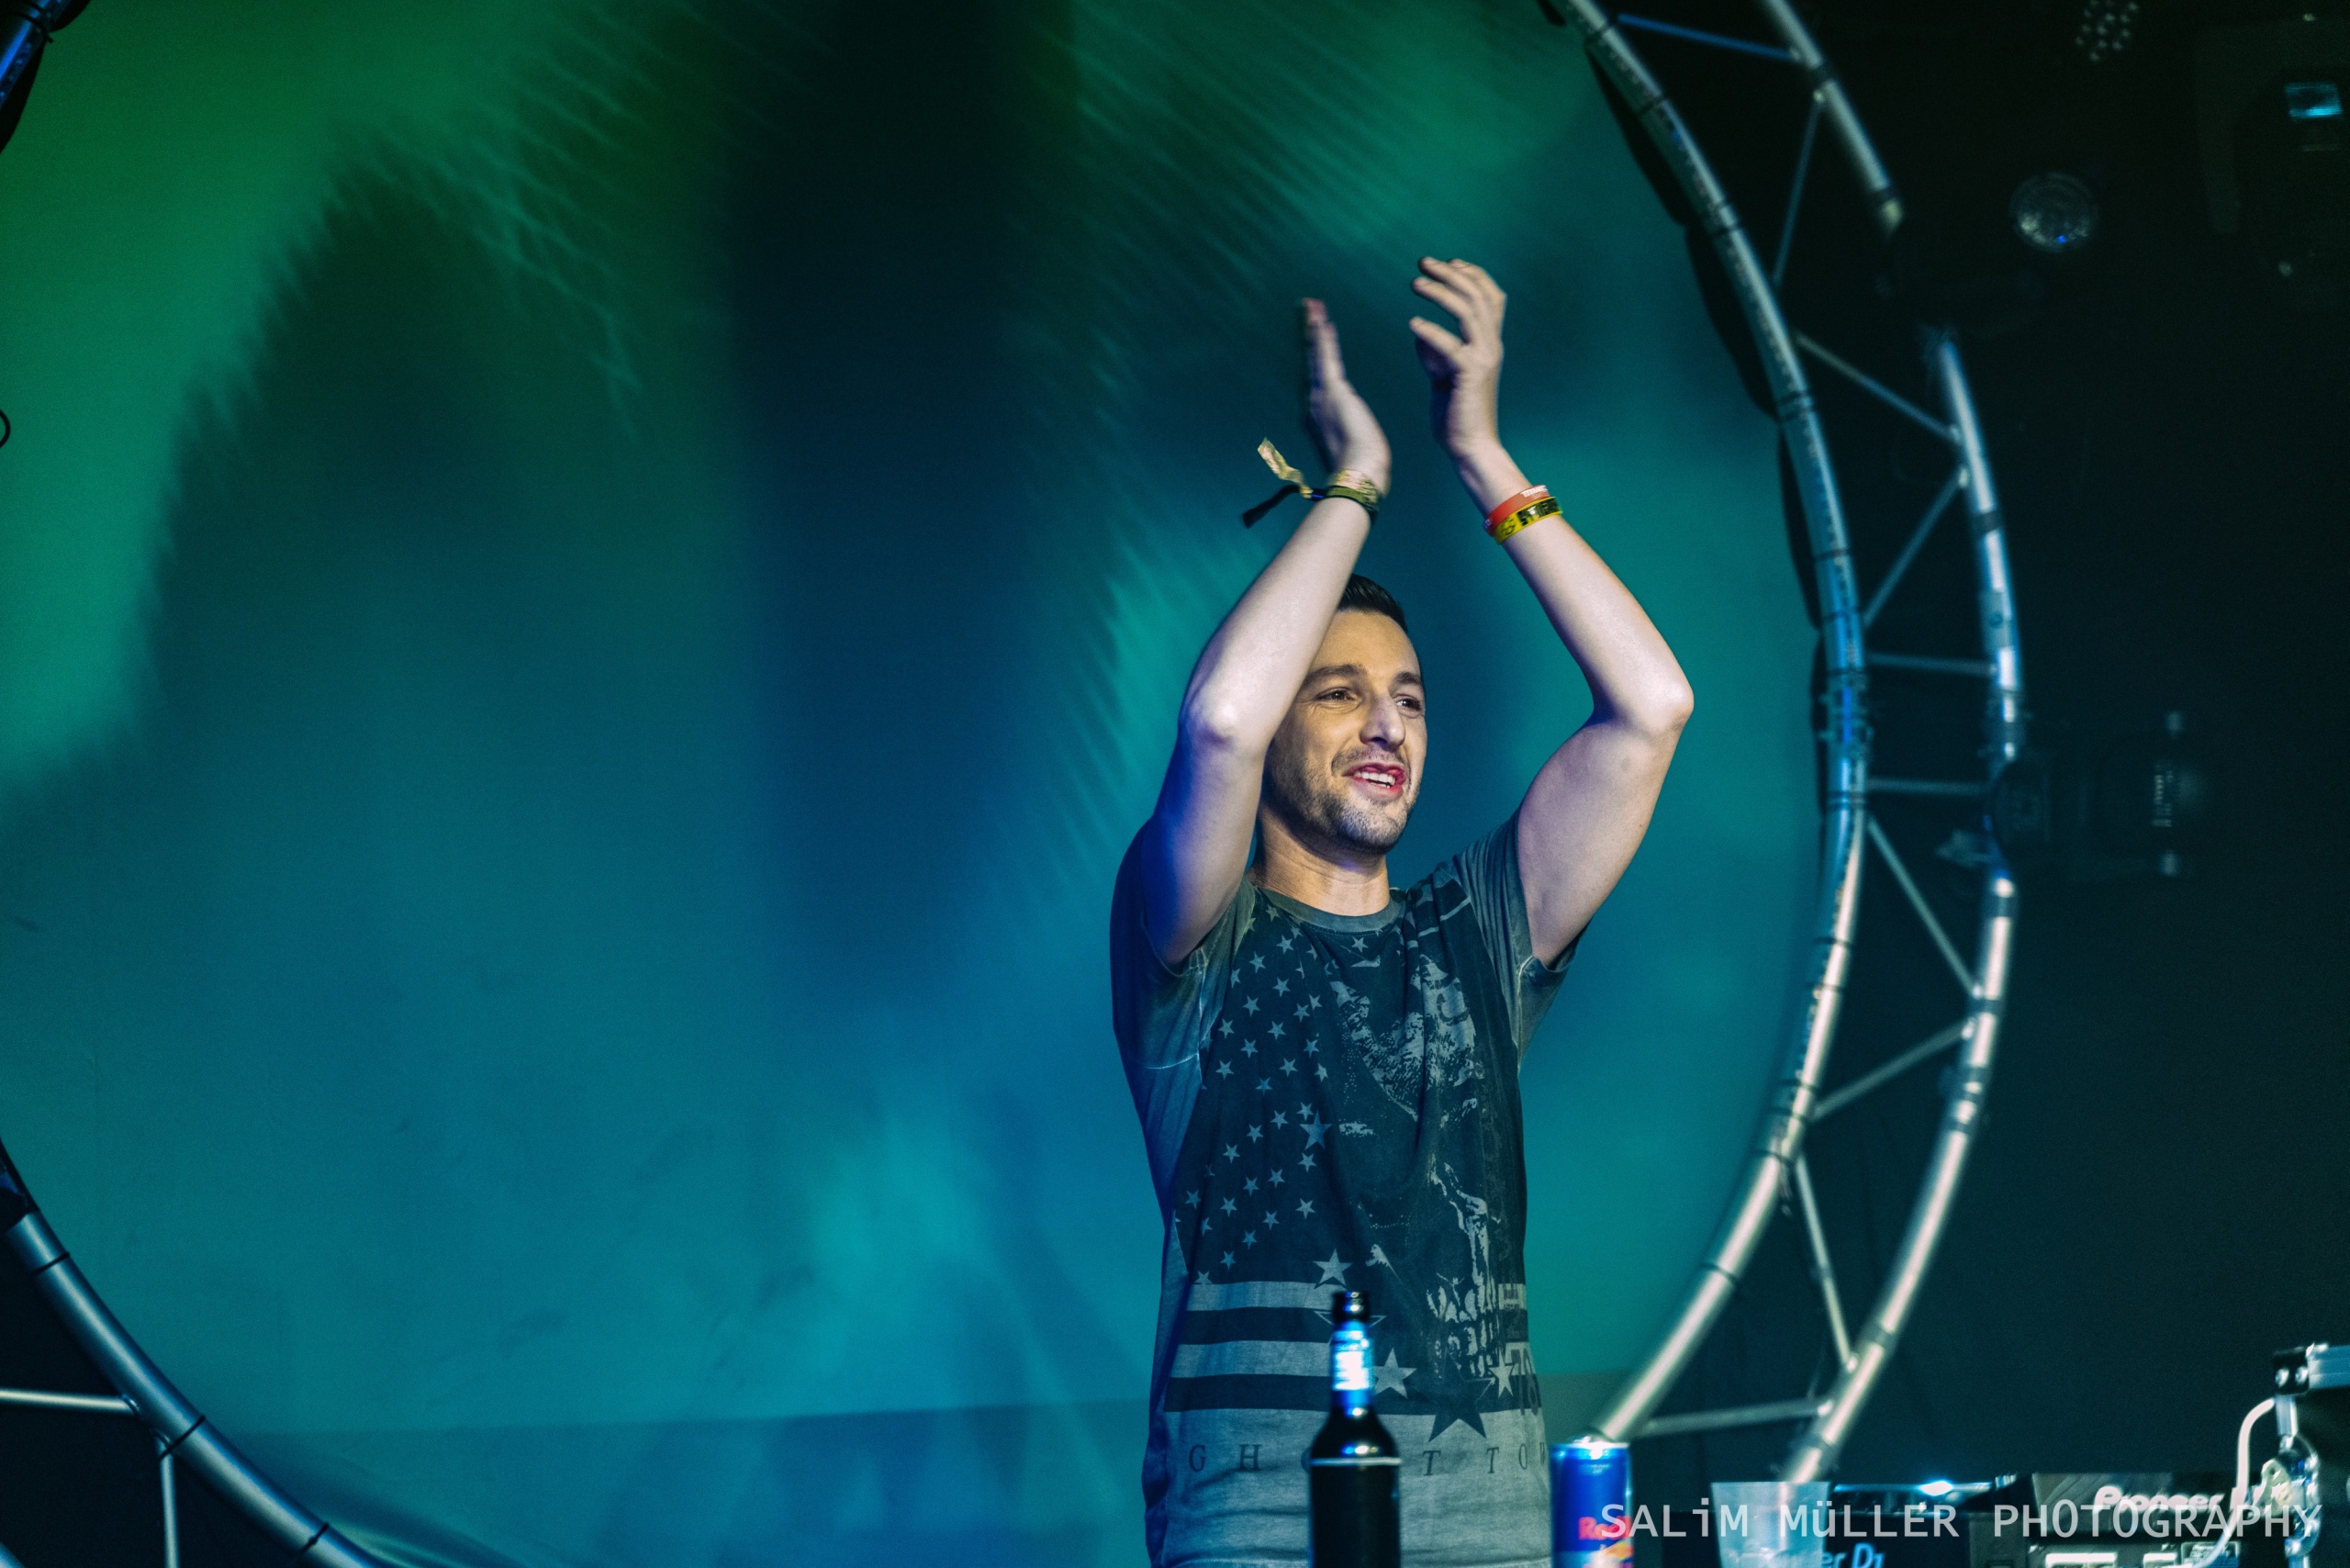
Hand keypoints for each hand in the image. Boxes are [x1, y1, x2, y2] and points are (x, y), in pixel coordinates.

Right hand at [1302, 298, 1391, 492]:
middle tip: (1307, 308)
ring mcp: (1320, 396)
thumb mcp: (1353, 442)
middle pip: (1310, 359)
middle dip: (1308, 333)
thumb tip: (1354, 426)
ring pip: (1315, 354)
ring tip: (1312, 305)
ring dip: (1314, 328)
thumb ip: (1349, 428)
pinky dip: (1323, 338)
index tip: (1316, 333)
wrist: (1358, 474)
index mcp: (1318, 413)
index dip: (1314, 351)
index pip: (1316, 374)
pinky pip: (1326, 358)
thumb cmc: (1361, 465)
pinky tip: (1323, 320)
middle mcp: (1313, 402)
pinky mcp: (1333, 392)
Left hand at [1408, 258, 1506, 464]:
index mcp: (1489, 343)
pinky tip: (1412, 323)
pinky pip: (1451, 346)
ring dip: (1440, 292)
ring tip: (1415, 283)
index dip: (1472, 274)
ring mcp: (1483, 359)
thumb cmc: (1456, 413)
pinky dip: (1431, 331)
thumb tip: (1420, 329)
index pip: (1490, 296)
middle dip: (1451, 273)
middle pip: (1478, 295)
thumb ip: (1435, 351)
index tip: (1447, 262)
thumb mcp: (1444, 374)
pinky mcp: (1469, 375)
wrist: (1471, 447)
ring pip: (1467, 312)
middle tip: (1422, 262)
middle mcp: (1491, 346)